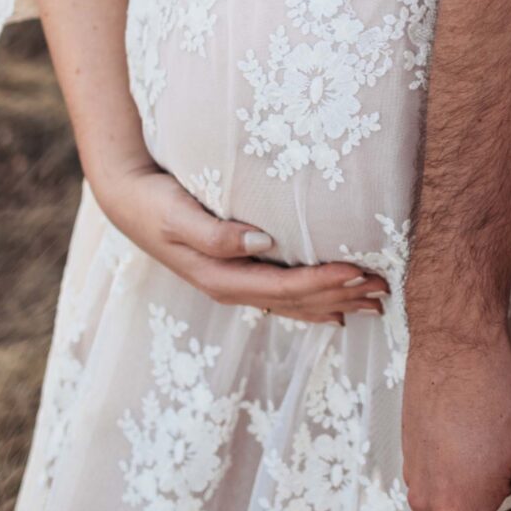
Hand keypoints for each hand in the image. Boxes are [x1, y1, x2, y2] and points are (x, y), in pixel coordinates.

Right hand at [91, 154, 387, 325]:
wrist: (128, 201)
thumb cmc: (155, 202)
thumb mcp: (178, 215)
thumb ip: (215, 233)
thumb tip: (261, 241)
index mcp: (221, 277)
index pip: (284, 288)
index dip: (324, 283)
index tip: (359, 271)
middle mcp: (232, 287)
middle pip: (296, 302)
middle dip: (341, 296)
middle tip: (382, 289)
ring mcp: (235, 284)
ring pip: (293, 304)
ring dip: (335, 303)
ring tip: (373, 302)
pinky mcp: (237, 274)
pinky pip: (282, 297)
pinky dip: (313, 303)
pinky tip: (336, 309)